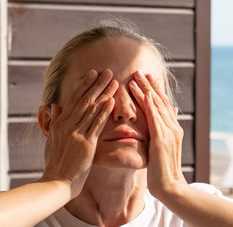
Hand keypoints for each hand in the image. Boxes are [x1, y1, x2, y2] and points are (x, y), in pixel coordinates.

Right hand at [40, 69, 117, 197]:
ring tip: (114, 82)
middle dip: (97, 84)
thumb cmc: (55, 163)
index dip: (84, 85)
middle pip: (84, 100)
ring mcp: (76, 134)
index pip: (73, 99)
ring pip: (92, 109)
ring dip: (104, 94)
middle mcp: (68, 125)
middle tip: (108, 72)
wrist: (57, 181)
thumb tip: (54, 106)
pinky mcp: (86, 144)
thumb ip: (54, 122)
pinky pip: (96, 125)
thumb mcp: (51, 140)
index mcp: (60, 123)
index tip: (92, 74)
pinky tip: (111, 102)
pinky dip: (104, 112)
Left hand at [128, 71, 186, 196]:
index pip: (161, 105)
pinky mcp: (162, 140)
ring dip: (147, 90)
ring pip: (156, 106)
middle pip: (159, 101)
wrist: (169, 186)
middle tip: (140, 71)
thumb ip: (162, 131)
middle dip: (149, 85)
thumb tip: (163, 118)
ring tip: (137, 77)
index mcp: (171, 128)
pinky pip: (156, 119)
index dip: (153, 90)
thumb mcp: (162, 148)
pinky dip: (151, 106)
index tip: (145, 78)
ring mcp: (169, 132)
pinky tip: (146, 95)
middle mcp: (172, 127)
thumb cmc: (161, 168)